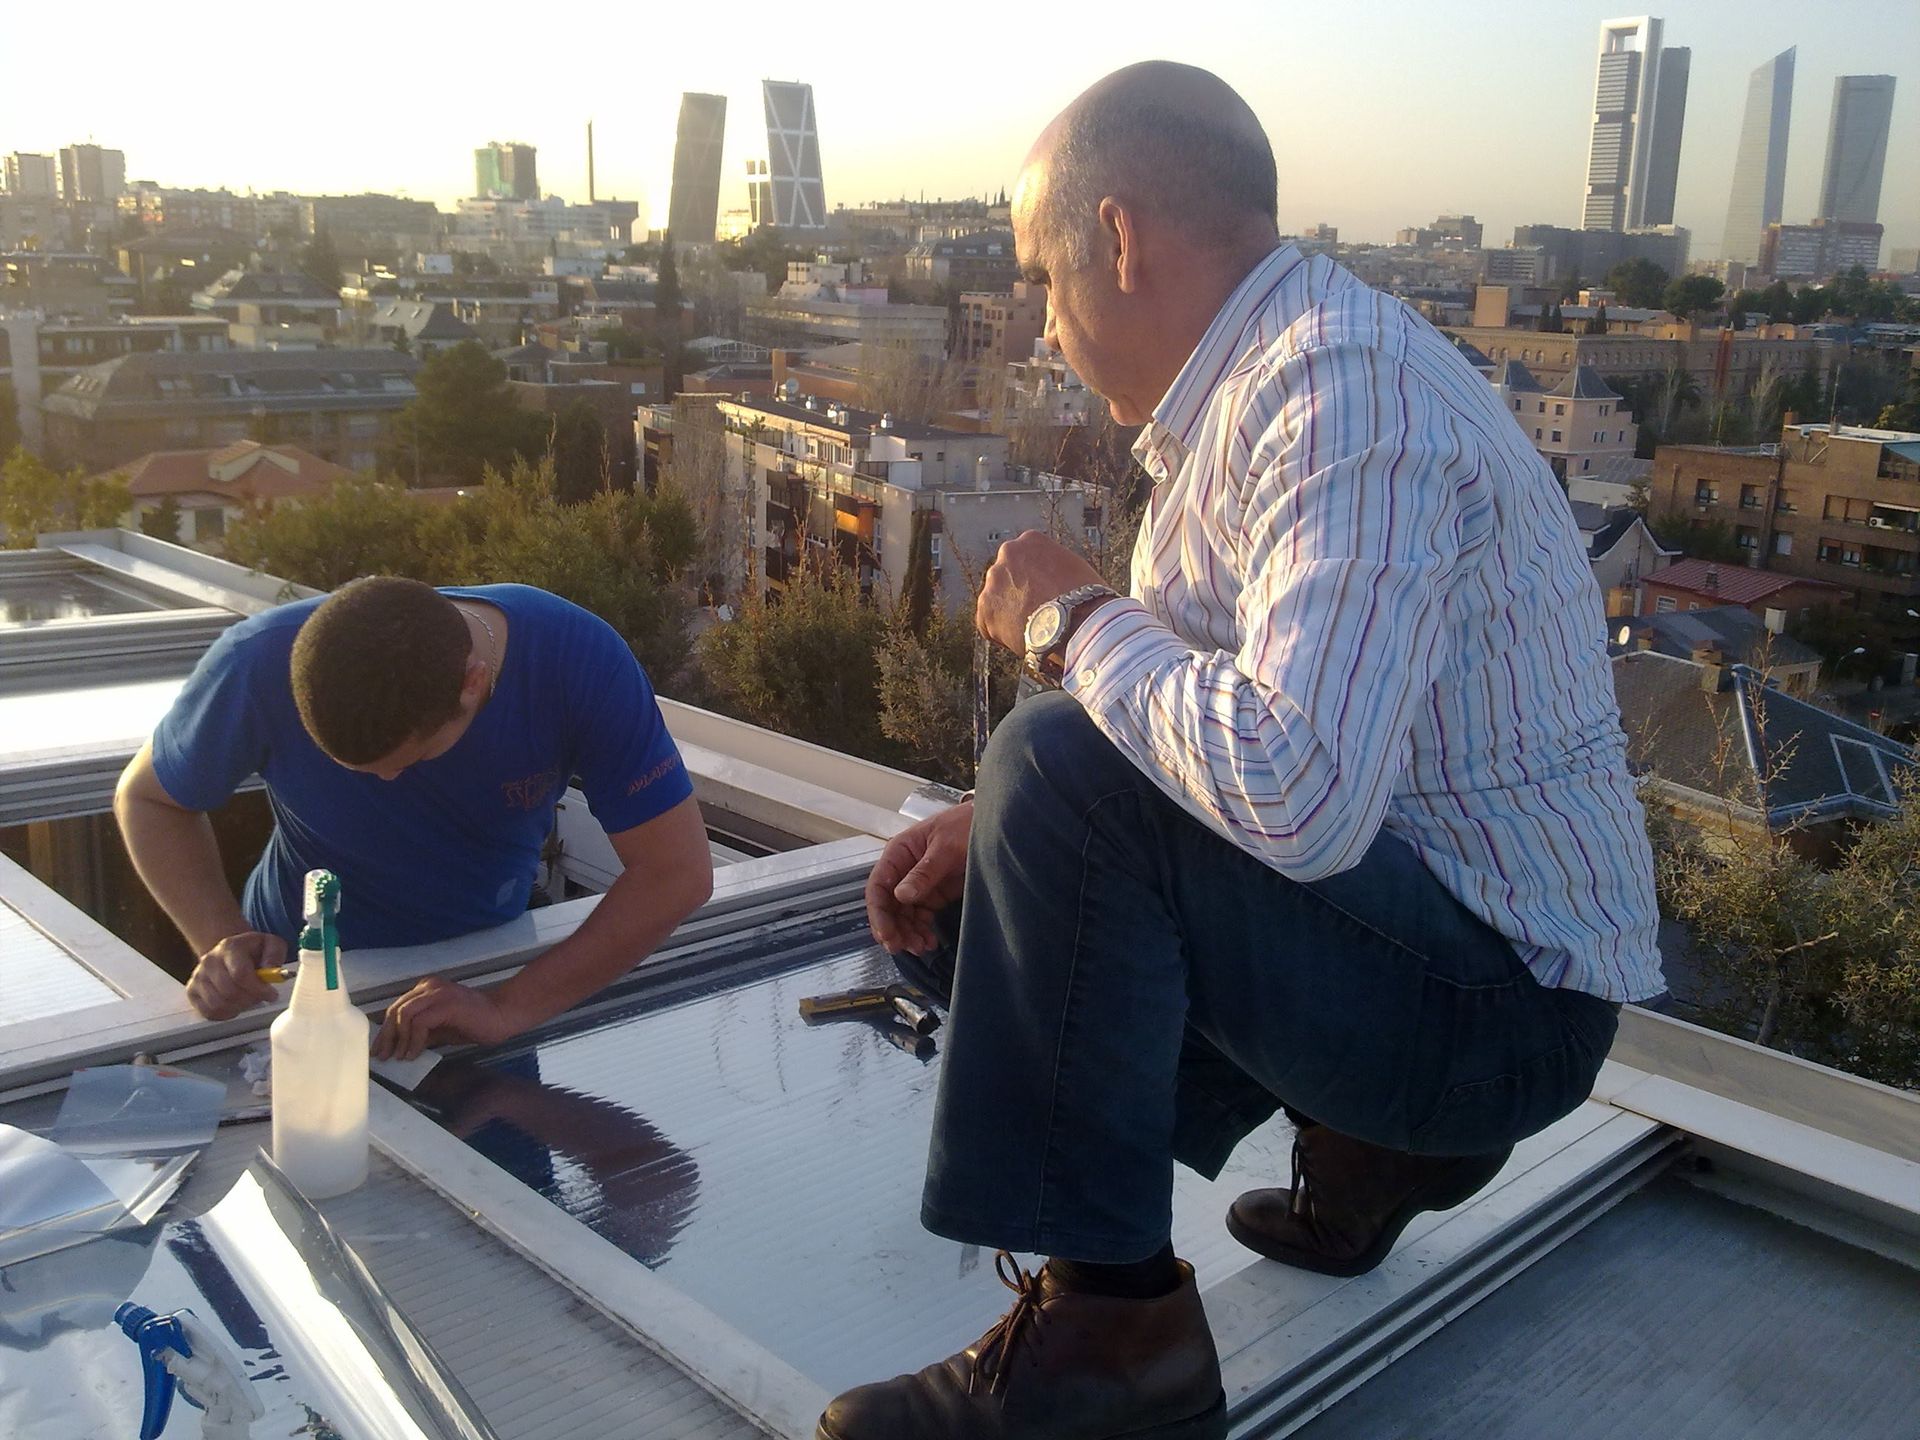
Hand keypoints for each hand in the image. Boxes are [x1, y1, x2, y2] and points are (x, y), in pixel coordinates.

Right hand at [186, 932, 285, 1019]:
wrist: (229, 953)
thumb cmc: (251, 951)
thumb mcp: (270, 944)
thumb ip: (275, 954)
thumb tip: (272, 970)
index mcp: (229, 947)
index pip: (240, 974)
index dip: (258, 989)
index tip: (271, 994)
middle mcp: (209, 961)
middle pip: (229, 992)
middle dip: (251, 999)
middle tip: (260, 996)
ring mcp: (198, 977)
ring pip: (218, 1004)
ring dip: (239, 1007)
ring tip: (248, 998)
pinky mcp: (192, 991)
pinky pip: (209, 1012)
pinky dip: (226, 1013)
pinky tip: (235, 1004)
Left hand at [373, 976, 524, 1061]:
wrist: (503, 1014)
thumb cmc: (476, 1022)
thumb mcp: (442, 1028)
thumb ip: (422, 1033)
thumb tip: (401, 1047)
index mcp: (427, 989)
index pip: (397, 1007)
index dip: (386, 1030)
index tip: (380, 1049)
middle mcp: (429, 987)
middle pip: (396, 1010)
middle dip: (387, 1036)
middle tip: (383, 1056)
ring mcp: (438, 993)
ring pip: (404, 1014)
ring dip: (399, 1039)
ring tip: (400, 1057)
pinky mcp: (446, 1005)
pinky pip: (420, 1023)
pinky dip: (413, 1040)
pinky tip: (414, 1053)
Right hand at [866, 804, 971, 954]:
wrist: (992, 825)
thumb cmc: (966, 826)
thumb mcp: (946, 847)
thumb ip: (925, 871)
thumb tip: (901, 895)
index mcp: (899, 853)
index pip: (878, 886)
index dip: (879, 913)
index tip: (887, 934)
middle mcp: (903, 871)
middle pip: (888, 905)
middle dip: (893, 928)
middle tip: (902, 947)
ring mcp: (918, 884)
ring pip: (903, 916)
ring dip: (908, 933)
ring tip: (921, 948)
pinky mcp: (934, 895)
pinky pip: (921, 917)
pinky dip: (921, 931)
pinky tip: (930, 942)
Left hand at [976, 531, 1105, 654]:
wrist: (1079, 624)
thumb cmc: (1087, 598)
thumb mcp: (1074, 569)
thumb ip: (1053, 568)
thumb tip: (1049, 581)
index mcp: (1031, 541)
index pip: (1025, 561)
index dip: (1035, 582)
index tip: (1045, 596)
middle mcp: (1007, 554)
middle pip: (1008, 578)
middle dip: (1018, 595)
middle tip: (1036, 615)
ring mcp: (993, 582)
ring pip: (996, 601)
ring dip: (1009, 615)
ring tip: (1032, 630)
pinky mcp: (984, 610)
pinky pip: (988, 625)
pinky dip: (1002, 635)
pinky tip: (1023, 639)